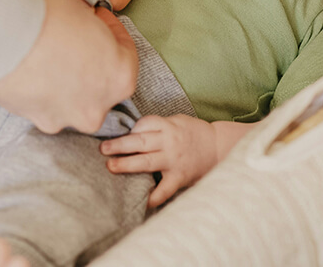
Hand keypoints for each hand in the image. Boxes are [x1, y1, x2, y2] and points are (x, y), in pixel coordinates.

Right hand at [0, 0, 137, 133]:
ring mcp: (64, 119)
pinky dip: (39, 88)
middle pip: (99, 84)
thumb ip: (92, 30)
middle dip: (90, 62)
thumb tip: (86, 28)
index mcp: (119, 78)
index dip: (113, 34)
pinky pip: (44, 104)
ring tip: (44, 53)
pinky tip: (27, 66)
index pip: (126, 56)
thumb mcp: (83, 13)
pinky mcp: (34, 121)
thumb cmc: (47, 17)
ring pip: (70, 99)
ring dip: (64, 79)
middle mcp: (96, 107)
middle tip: (73, 39)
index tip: (100, 22)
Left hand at [100, 114, 219, 206]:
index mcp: (168, 126)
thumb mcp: (177, 120)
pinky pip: (165, 189)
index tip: (118, 135)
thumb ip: (158, 124)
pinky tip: (143, 202)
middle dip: (119, 145)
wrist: (219, 147)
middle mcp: (169, 142)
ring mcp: (174, 160)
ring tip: (111, 167)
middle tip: (103, 149)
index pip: (144, 124)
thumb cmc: (194, 133)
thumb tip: (133, 130)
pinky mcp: (180, 177)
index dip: (130, 130)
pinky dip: (154, 196)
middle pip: (140, 141)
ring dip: (127, 164)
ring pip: (147, 161)